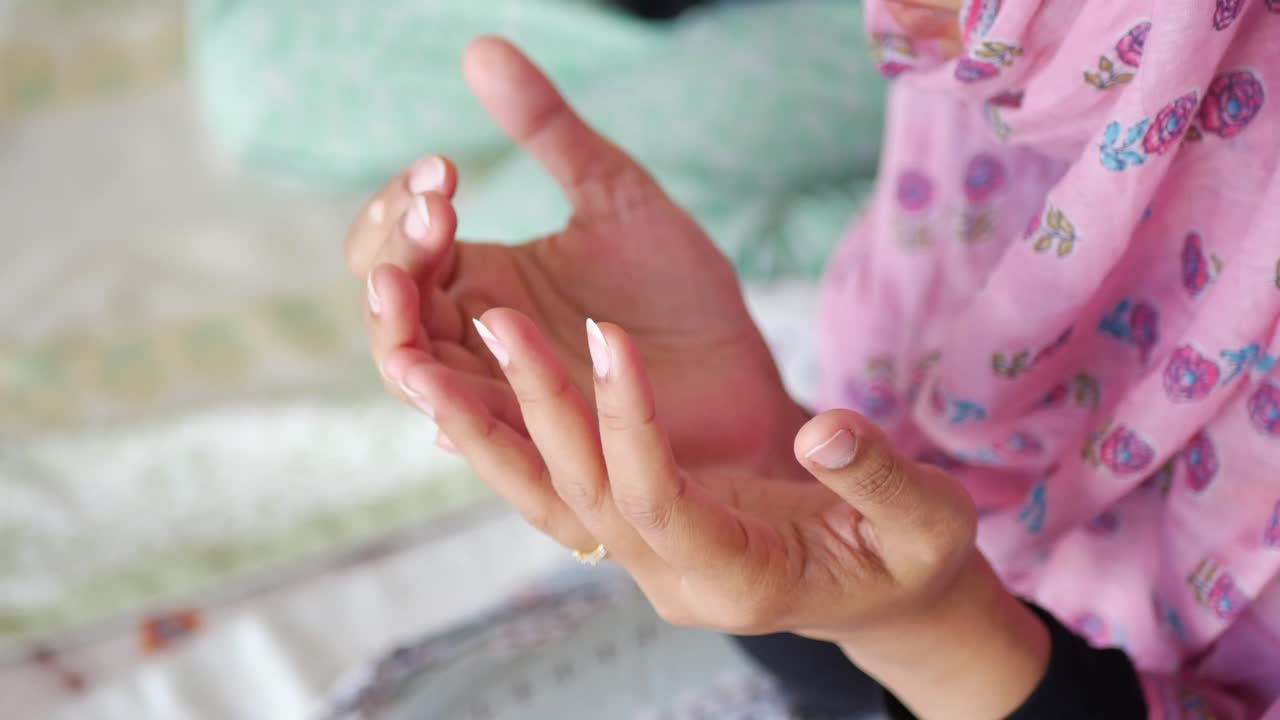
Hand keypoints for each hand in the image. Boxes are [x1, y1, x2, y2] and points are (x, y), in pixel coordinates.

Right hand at [343, 39, 809, 548]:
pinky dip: (444, 401)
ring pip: (411, 371)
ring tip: (397, 281)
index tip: (447, 169)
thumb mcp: (616, 197)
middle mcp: (475, 339)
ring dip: (396, 326)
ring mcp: (500, 394)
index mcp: (480, 279)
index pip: (396, 243)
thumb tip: (479, 48)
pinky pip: (471, 431)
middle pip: (387, 307)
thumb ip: (550, 132)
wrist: (744, 375)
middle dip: (395, 252)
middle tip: (436, 208)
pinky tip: (431, 374)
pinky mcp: (536, 445)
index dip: (401, 207)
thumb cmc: (679, 297)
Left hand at [420, 307, 978, 636]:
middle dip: (536, 407)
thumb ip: (877, 478)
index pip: (658, 500)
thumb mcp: (925, 523)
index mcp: (738, 578)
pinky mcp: (635, 527)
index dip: (629, 423)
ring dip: (489, 430)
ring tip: (427, 356)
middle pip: (581, 495)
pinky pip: (555, 485)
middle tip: (493, 314)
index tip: (612, 333)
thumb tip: (823, 425)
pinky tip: (459, 386)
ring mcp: (644, 558)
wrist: (880, 595)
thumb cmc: (909, 560)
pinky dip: (506, 439)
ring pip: (547, 497)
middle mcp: (670, 577)